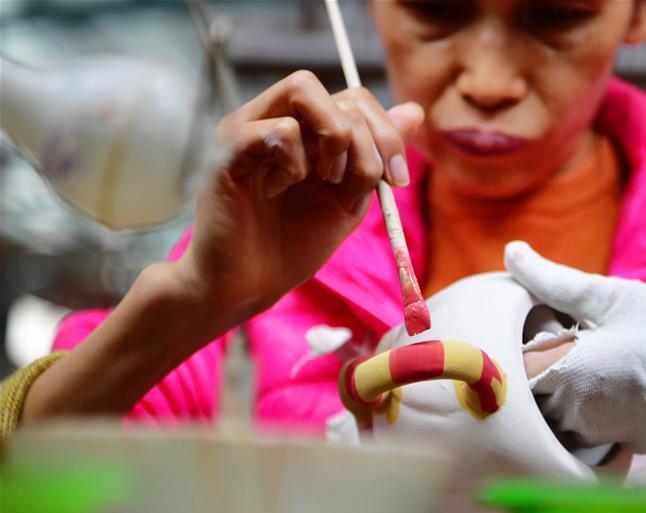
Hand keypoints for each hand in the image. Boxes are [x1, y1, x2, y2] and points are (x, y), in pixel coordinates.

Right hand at [178, 71, 423, 315]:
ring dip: (333, 140)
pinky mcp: (227, 149)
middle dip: (368, 139)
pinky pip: (279, 130)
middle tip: (360, 185)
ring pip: (305, 89)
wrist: (248, 286)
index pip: (354, 99)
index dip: (386, 133)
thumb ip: (376, 158)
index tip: (396, 180)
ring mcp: (248, 127)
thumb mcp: (349, 201)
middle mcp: (274, 117)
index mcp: (306, 130)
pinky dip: (294, 164)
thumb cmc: (292, 246)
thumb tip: (415, 111)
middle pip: (337, 91)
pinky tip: (278, 191)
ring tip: (322, 181)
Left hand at [506, 241, 645, 453]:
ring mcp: (591, 433)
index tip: (543, 332)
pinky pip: (578, 426)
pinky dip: (585, 407)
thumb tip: (511, 251)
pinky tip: (612, 386)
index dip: (520, 347)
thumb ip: (553, 280)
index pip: (510, 367)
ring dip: (561, 389)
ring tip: (599, 364)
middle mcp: (571, 412)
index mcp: (564, 372)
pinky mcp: (608, 443)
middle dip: (540, 366)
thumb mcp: (610, 296)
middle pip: (527, 391)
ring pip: (550, 410)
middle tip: (577, 343)